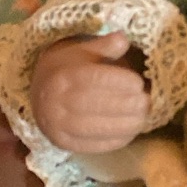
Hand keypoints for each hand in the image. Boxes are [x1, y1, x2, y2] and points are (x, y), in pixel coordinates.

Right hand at [30, 33, 150, 155]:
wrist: (39, 92)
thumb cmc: (69, 68)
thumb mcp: (83, 51)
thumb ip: (104, 46)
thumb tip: (124, 39)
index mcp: (62, 75)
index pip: (91, 79)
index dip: (118, 82)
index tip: (139, 83)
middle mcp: (54, 101)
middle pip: (92, 105)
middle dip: (124, 105)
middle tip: (146, 102)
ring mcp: (56, 125)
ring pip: (92, 128)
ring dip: (122, 125)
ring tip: (143, 118)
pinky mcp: (61, 143)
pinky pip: (89, 146)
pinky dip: (113, 141)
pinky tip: (130, 133)